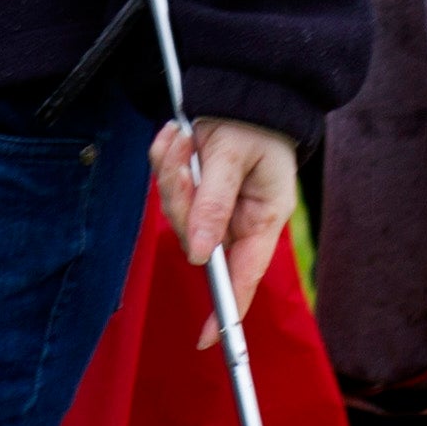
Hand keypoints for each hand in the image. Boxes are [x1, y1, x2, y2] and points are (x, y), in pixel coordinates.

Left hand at [154, 117, 298, 331]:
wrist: (244, 85)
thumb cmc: (251, 120)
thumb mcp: (234, 155)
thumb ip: (215, 202)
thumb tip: (200, 253)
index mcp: (261, 220)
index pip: (244, 278)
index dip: (226, 310)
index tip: (206, 340)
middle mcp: (237, 219)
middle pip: (192, 238)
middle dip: (179, 198)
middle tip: (184, 157)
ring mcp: (214, 204)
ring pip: (174, 211)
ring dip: (171, 172)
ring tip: (183, 138)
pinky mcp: (195, 187)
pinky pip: (166, 185)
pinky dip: (165, 159)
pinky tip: (176, 136)